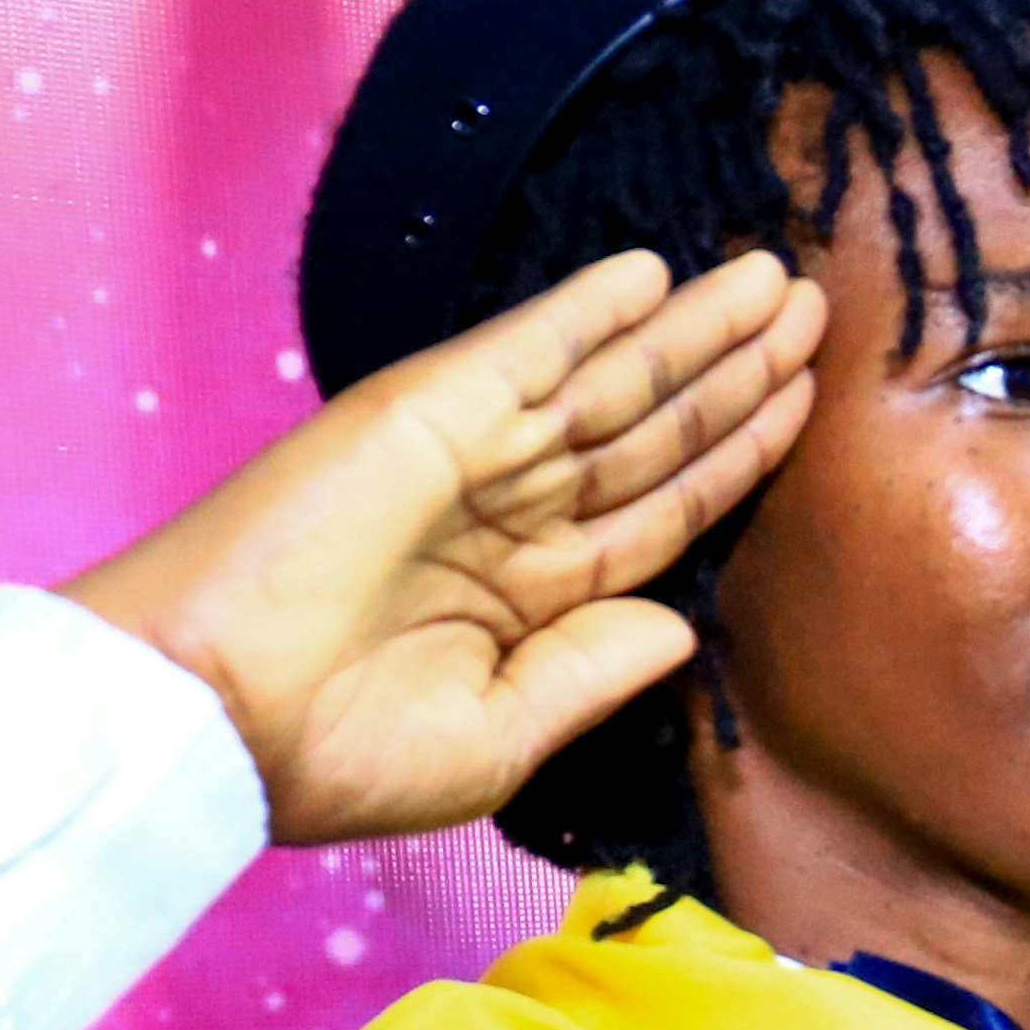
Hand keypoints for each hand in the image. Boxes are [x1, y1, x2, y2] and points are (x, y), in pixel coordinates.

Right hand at [59, 246, 824, 844]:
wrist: (214, 722)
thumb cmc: (332, 755)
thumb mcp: (497, 739)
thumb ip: (590, 674)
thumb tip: (679, 625)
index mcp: (525, 598)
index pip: (659, 514)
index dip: (733, 459)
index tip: (802, 408)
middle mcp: (507, 516)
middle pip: (651, 432)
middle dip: (735, 373)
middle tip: (815, 312)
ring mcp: (468, 459)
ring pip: (610, 383)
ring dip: (695, 330)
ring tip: (778, 282)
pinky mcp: (425, 416)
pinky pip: (526, 352)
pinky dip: (589, 311)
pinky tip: (656, 274)